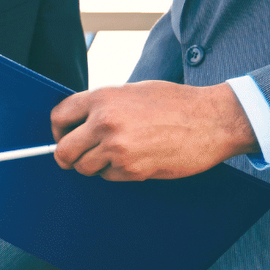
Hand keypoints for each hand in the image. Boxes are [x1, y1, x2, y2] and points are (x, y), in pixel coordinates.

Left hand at [51, 81, 256, 180]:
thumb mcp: (132, 92)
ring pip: (84, 168)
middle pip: (64, 150)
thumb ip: (103, 105)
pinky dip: (115, 173)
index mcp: (102, 98)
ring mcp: (118, 148)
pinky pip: (108, 177)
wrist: (211, 120)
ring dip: (93, 165)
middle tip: (76, 156)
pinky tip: (133, 159)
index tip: (62, 136)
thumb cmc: (175, 103)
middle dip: (67, 155)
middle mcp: (105, 123)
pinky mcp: (132, 170)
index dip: (58, 130)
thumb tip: (79, 122)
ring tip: (112, 155)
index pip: (59, 117)